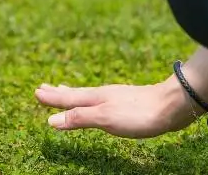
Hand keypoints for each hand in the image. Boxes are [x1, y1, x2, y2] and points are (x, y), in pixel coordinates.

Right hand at [35, 77, 195, 138]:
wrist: (171, 105)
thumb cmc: (138, 114)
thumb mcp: (104, 118)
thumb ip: (79, 118)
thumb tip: (51, 120)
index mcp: (95, 98)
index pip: (68, 99)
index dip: (52, 98)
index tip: (36, 92)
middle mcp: (103, 94)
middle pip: (76, 94)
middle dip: (59, 93)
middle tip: (43, 88)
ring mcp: (115, 97)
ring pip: (88, 95)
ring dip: (73, 94)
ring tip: (64, 90)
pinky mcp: (127, 103)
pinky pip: (99, 99)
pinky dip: (89, 99)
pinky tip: (98, 101)